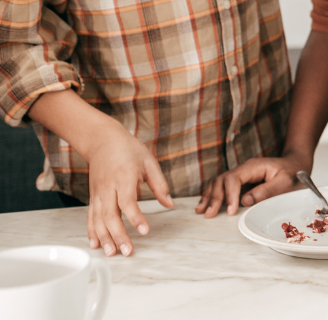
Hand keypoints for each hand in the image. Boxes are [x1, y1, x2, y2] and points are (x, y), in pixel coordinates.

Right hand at [83, 127, 174, 256]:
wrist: (102, 141)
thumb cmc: (128, 150)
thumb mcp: (149, 162)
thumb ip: (160, 184)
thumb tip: (170, 204)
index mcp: (123, 177)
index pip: (127, 202)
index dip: (135, 217)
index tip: (144, 231)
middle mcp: (108, 188)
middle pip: (110, 215)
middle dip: (118, 235)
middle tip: (127, 251)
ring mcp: (98, 193)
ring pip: (98, 219)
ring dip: (104, 238)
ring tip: (112, 253)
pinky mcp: (93, 197)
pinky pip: (90, 217)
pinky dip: (92, 232)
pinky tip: (96, 244)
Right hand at [195, 153, 309, 217]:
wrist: (295, 164)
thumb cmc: (292, 173)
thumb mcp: (284, 182)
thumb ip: (266, 191)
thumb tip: (245, 201)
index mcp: (254, 166)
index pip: (234, 178)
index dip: (229, 195)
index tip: (231, 211)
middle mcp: (244, 168)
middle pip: (222, 180)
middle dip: (214, 197)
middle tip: (209, 214)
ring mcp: (241, 174)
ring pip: (218, 182)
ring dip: (209, 196)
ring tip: (201, 211)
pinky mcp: (241, 181)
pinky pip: (223, 186)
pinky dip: (213, 195)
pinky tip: (206, 204)